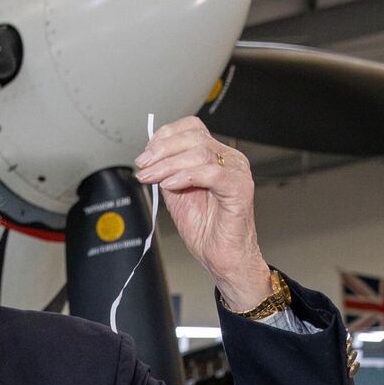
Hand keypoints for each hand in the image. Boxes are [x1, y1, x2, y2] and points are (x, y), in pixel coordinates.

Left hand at [134, 116, 270, 311]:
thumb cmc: (205, 228)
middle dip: (161, 150)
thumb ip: (166, 171)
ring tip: (151, 178)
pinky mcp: (240, 189)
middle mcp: (229, 159)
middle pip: (193, 137)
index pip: (191, 128)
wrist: (221, 256)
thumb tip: (147, 156)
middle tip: (143, 165)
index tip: (146, 154)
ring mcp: (236, 172)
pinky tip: (171, 185)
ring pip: (199, 153)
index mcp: (215, 155)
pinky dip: (186, 176)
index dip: (165, 136)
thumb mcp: (175, 192)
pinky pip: (213, 173)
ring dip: (168, 165)